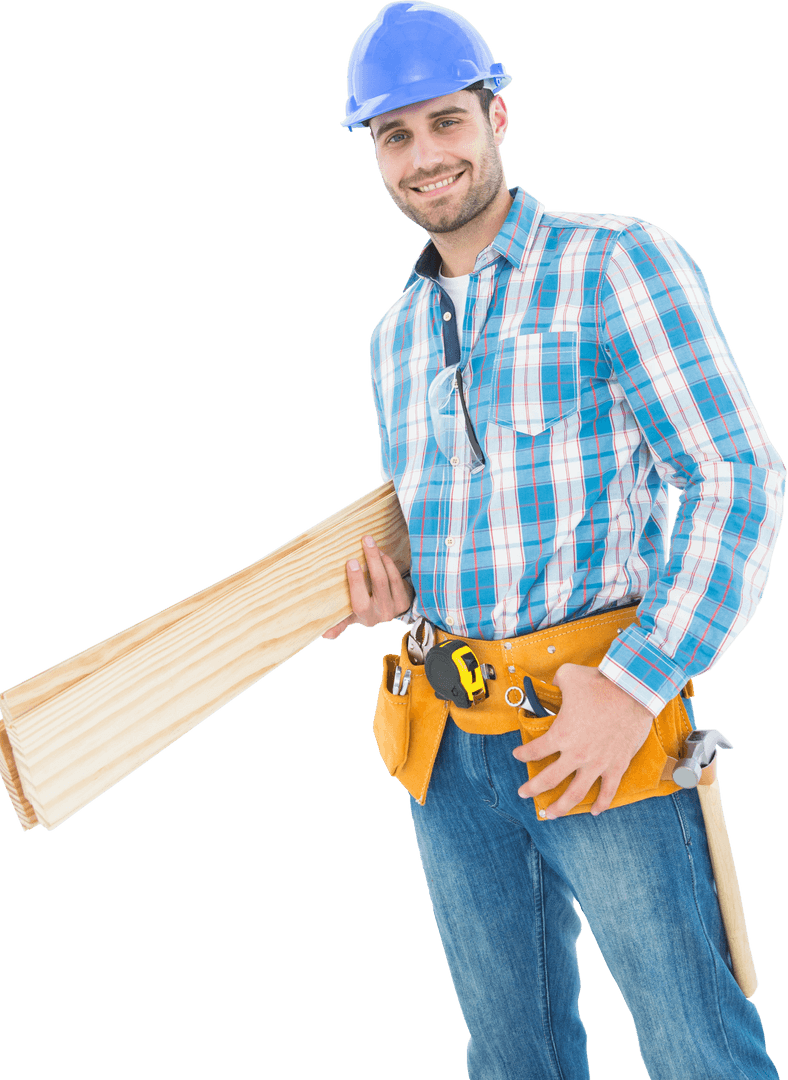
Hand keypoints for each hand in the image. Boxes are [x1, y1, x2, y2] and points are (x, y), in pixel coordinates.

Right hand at [321, 535, 413, 639]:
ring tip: (371, 542)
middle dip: (372, 560)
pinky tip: (381, 553)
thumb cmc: (365, 611)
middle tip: (365, 541)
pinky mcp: (405, 599)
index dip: (356, 582)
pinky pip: (398, 577)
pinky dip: (389, 563)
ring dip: (380, 557)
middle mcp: (382, 614)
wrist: (389, 613)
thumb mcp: (351, 618)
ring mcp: (396, 606)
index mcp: (365, 618)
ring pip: (389, 578)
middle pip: (378, 584)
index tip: (351, 562)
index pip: (360, 602)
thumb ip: (339, 624)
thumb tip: (324, 634)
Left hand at [512, 663, 653, 817]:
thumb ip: (555, 683)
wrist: (633, 691)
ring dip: (562, 806)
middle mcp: (576, 754)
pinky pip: (608, 791)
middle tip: (523, 793)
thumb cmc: (600, 684)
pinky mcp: (617, 765)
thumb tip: (553, 684)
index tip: (518, 755)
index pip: (534, 751)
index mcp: (561, 734)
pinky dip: (601, 803)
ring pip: (575, 793)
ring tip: (552, 814)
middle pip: (549, 779)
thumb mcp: (568, 676)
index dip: (522, 754)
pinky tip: (594, 811)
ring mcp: (597, 764)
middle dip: (533, 789)